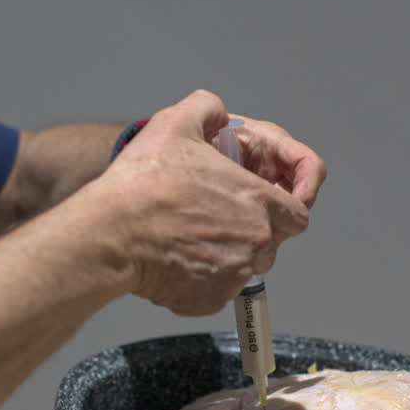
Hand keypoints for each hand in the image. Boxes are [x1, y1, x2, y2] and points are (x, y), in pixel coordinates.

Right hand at [101, 90, 318, 315]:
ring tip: (194, 231)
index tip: (269, 202)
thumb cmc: (144, 182)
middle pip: (274, 240)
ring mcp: (234, 275)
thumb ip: (209, 109)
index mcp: (258, 201)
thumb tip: (219, 114)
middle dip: (255, 226)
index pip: (299, 212)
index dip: (287, 204)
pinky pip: (220, 288)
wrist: (110, 233)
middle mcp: (255, 242)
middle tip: (220, 211)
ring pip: (248, 266)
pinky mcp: (211, 300)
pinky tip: (178, 254)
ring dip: (232, 250)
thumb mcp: (176, 122)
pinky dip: (205, 275)